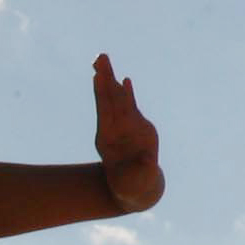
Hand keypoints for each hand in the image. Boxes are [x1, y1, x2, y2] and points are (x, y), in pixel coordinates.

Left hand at [91, 55, 161, 212]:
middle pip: (108, 99)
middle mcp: (114, 130)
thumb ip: (141, 170)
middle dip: (105, 78)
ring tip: (103, 60)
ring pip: (116, 100)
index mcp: (109, 140)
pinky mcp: (135, 126)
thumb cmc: (133, 184)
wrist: (134, 186)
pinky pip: (130, 107)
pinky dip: (126, 94)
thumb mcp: (135, 181)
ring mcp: (124, 126)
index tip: (98, 77)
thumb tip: (146, 162)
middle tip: (99, 57)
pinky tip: (125, 81)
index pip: (106, 112)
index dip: (103, 94)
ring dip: (111, 80)